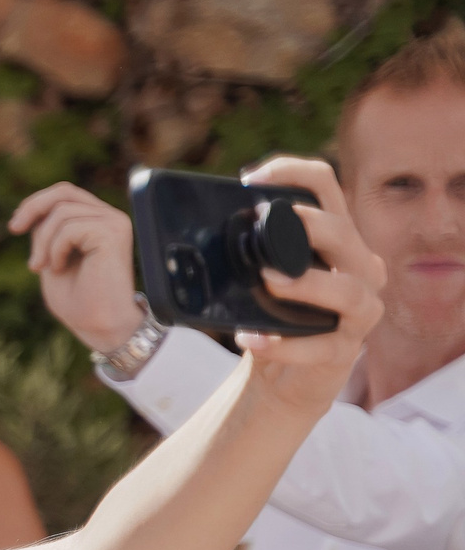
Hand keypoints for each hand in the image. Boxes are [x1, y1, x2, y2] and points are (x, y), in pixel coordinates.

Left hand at [13, 182, 141, 352]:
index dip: (36, 202)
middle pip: (64, 191)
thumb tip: (31, 208)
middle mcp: (110, 217)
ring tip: (42, 267)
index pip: (65, 194)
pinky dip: (55, 249)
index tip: (15, 225)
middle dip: (33, 208)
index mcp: (98, 221)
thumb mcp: (51, 257)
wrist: (99, 325)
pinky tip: (59, 269)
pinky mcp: (113, 233)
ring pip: (61, 212)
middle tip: (14, 229)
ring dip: (42, 242)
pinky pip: (69, 229)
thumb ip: (46, 232)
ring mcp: (114, 223)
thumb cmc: (78, 300)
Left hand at [231, 157, 383, 415]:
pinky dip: (286, 345)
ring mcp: (359, 310)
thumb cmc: (270, 316)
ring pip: (349, 291)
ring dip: (308, 285)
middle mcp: (358, 268)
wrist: (283, 377)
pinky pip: (323, 347)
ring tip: (268, 281)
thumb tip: (190, 226)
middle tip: (263, 224)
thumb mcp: (257, 276)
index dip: (292, 172)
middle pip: (344, 232)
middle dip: (309, 225)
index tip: (248, 179)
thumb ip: (243, 249)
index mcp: (334, 238)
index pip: (325, 187)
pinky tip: (253, 340)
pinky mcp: (344, 352)